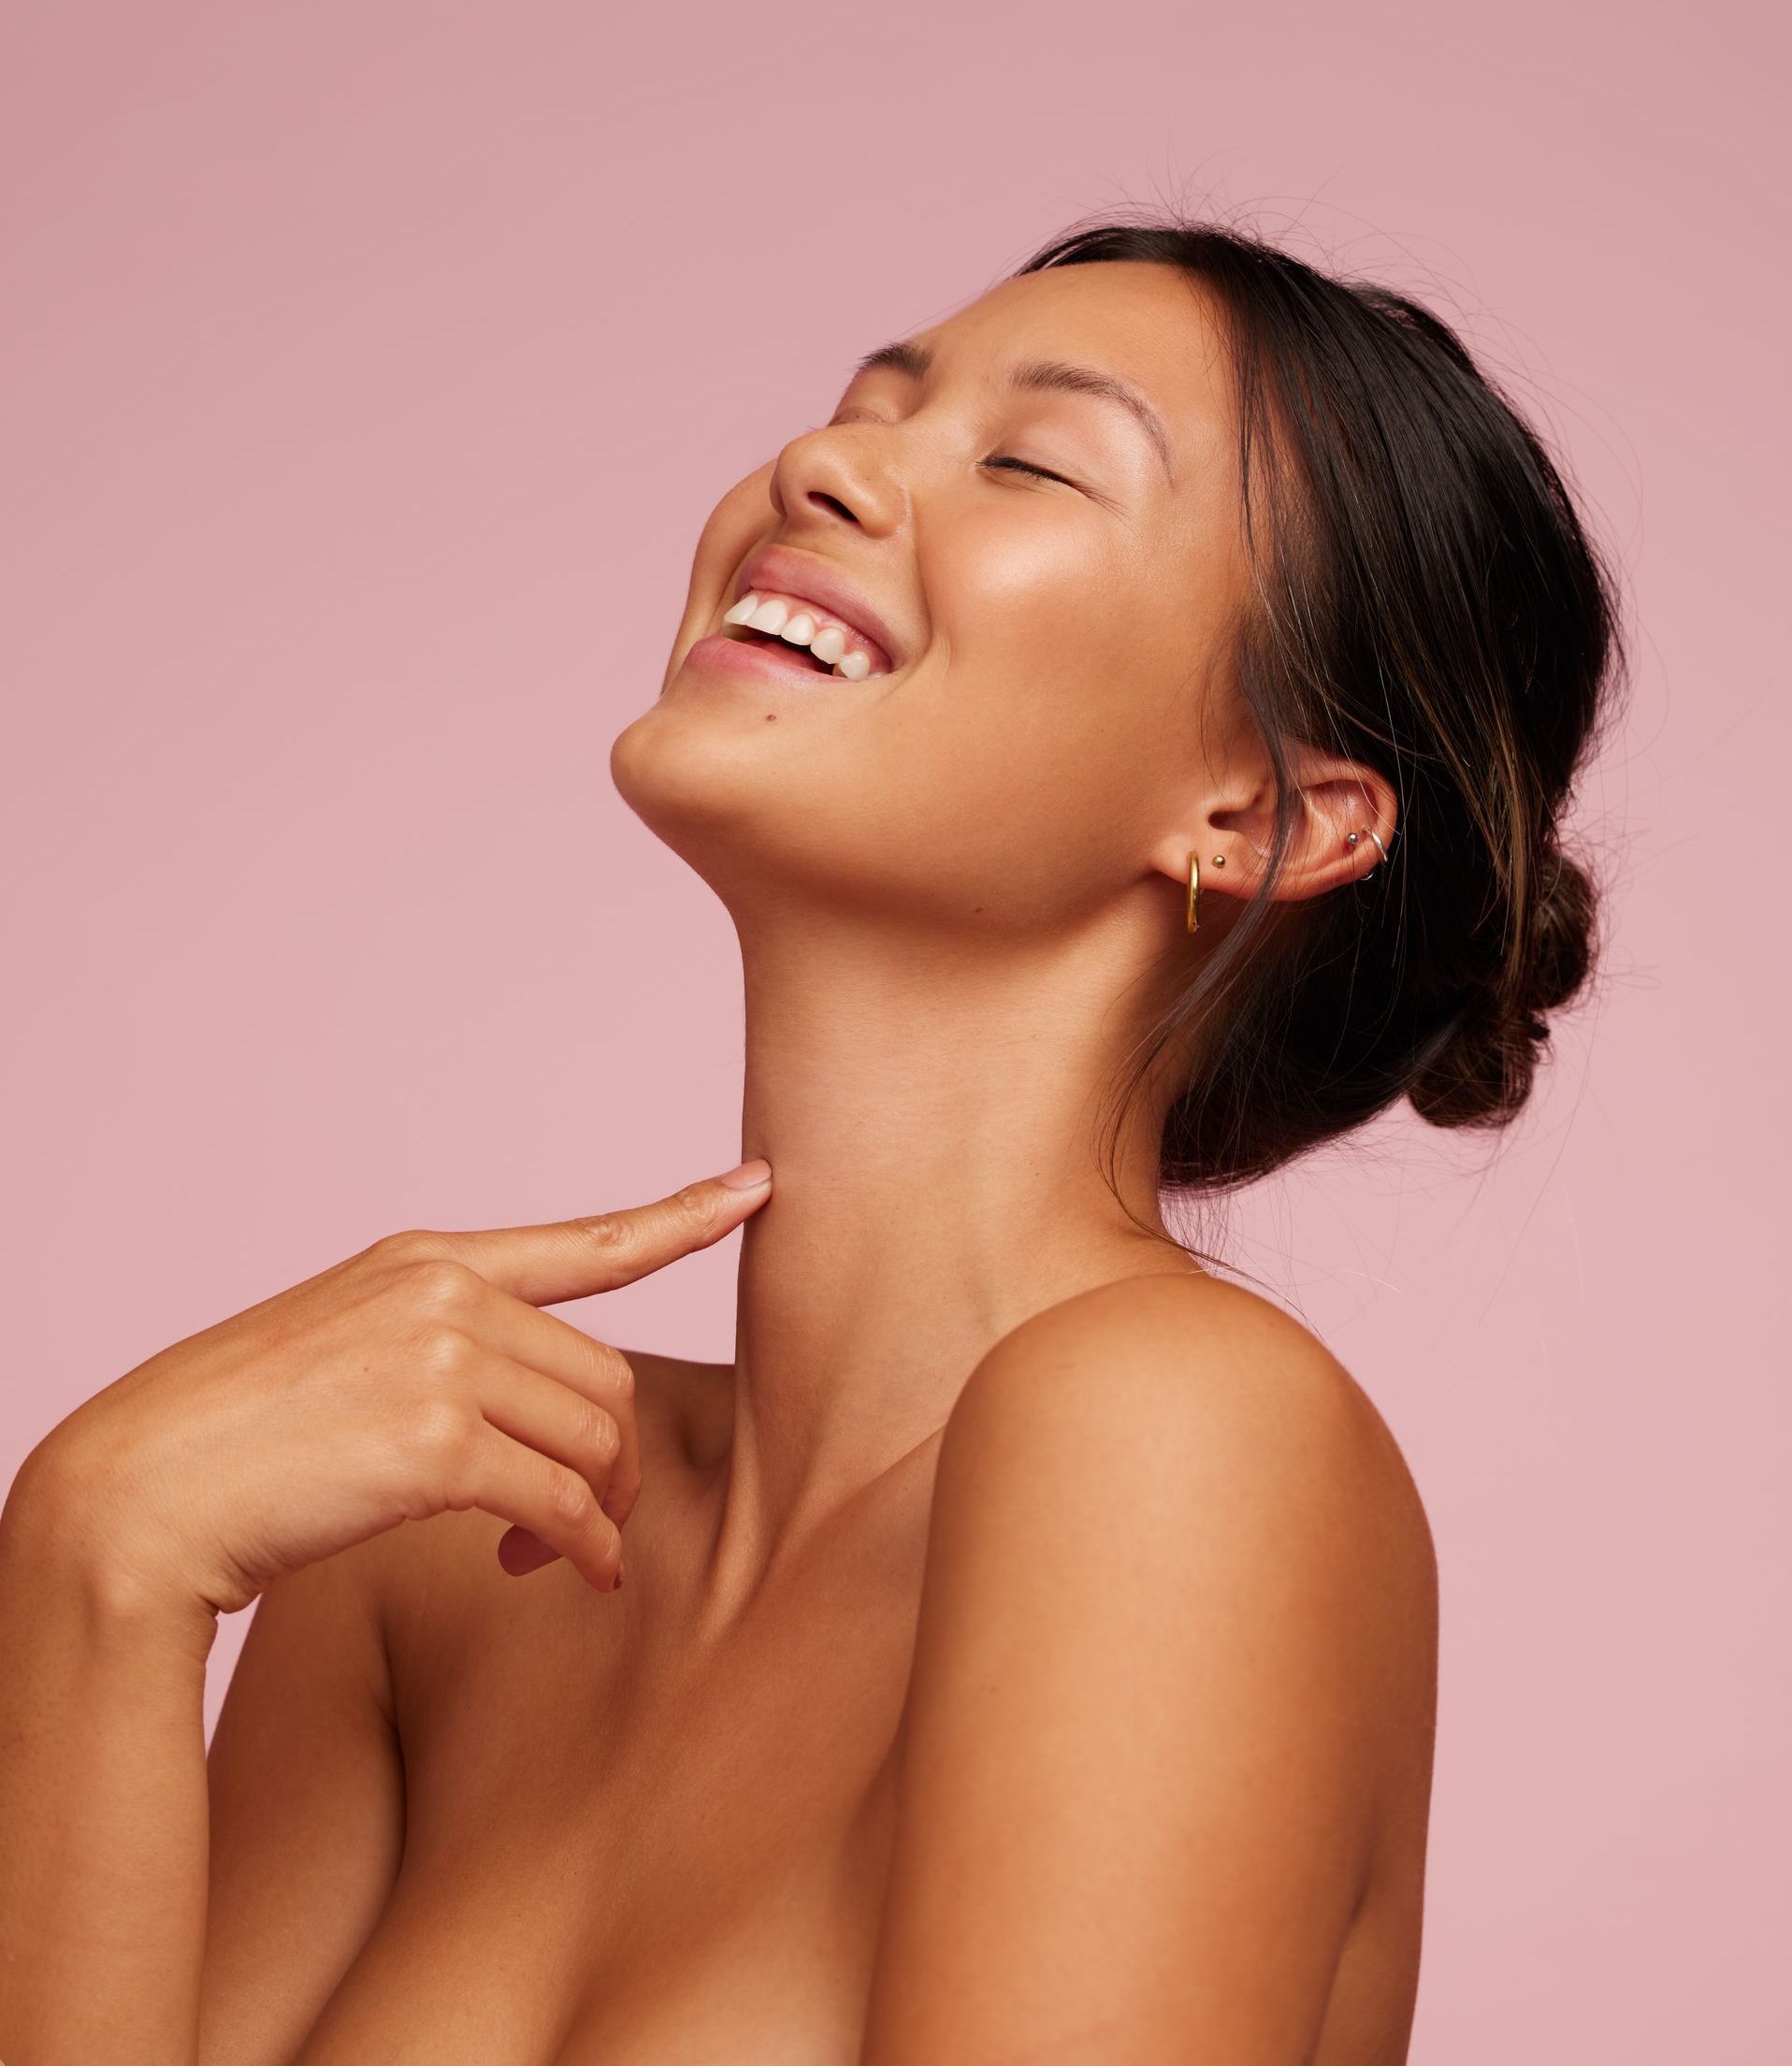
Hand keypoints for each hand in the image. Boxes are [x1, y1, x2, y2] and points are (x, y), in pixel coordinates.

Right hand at [22, 1161, 772, 1613]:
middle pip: (604, 1377)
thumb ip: (448, 1349)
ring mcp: (440, 1359)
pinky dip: (583, 1547)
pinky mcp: (435, 1441)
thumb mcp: (346, 1352)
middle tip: (583, 1521)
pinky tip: (567, 1574)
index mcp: (424, 1261)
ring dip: (599, 1509)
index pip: (583, 1239)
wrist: (136, 1496)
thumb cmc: (236, 1440)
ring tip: (558, 1554)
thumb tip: (549, 1412)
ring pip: (597, 1437)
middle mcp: (444, 1294)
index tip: (759, 1188)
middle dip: (614, 1458)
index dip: (684, 1216)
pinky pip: (562, 1501)